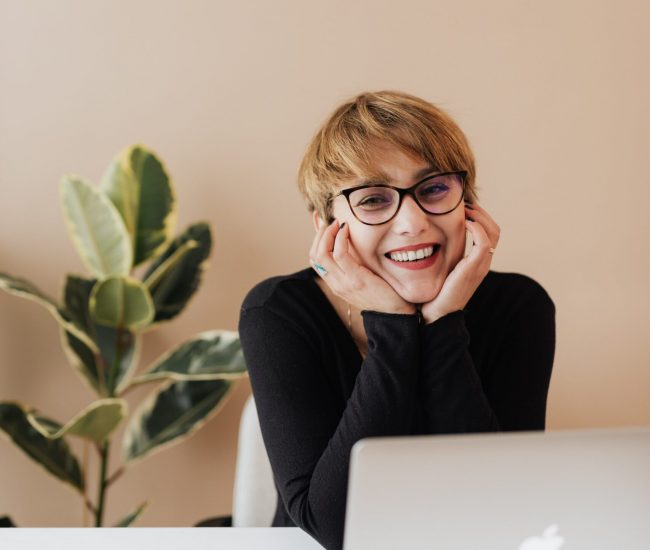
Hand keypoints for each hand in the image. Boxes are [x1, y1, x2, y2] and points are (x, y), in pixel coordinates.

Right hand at [309, 220, 415, 314]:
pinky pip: (340, 254)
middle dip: (320, 234)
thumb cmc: (384, 292)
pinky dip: (340, 238)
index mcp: (336, 284)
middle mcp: (336, 284)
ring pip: (322, 254)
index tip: (324, 224)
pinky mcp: (356, 279)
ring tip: (338, 223)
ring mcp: (344, 283)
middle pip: (314, 255)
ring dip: (328, 234)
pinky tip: (347, 229)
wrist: (396, 312)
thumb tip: (349, 243)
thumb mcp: (363, 277)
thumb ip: (354, 263)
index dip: (316, 239)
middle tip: (331, 222)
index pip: (315, 260)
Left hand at [420, 202, 499, 323]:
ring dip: (480, 216)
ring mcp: (480, 266)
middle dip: (481, 212)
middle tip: (464, 203)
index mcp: (477, 262)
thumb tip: (428, 236)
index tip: (462, 206)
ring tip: (465, 209)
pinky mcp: (474, 269)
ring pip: (493, 232)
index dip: (479, 216)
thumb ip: (442, 254)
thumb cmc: (434, 292)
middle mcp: (482, 263)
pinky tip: (464, 222)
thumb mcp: (440, 268)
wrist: (436, 314)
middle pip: (495, 229)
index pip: (489, 232)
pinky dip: (477, 228)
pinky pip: (484, 242)